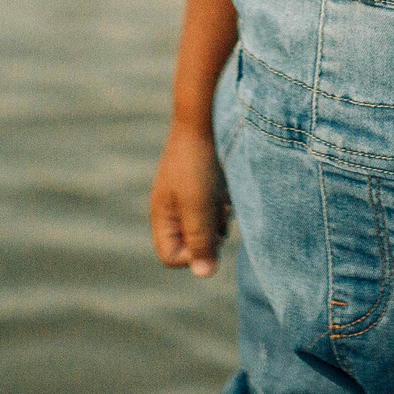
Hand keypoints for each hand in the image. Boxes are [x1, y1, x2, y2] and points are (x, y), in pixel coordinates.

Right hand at [148, 123, 229, 277]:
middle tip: (218, 214)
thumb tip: (205, 274)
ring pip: (210, 231)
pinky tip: (230, 191)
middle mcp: (175, 211)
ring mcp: (193, 199)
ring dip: (221, 221)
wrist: (208, 118)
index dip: (192, 255)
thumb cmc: (198, 162)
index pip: (172, 257)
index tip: (208, 235)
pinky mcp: (209, 189)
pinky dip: (227, 207)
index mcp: (163, 216)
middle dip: (210, 237)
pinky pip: (220, 212)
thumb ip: (200, 240)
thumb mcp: (198, 204)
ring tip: (224, 199)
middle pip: (194, 247)